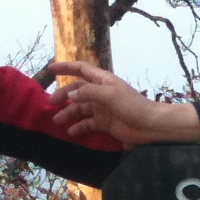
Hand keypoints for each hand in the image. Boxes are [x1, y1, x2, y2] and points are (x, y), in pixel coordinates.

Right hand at [47, 61, 199, 145]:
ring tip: (57, 121)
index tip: (49, 69)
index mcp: (102, 81)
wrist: (150, 126)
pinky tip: (71, 132)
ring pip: (80, 108)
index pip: (80, 69)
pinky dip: (79, 127)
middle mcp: (100, 93)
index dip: (65, 67)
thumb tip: (70, 94)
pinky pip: (87, 123)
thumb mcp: (110, 95)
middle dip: (63, 95)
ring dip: (68, 113)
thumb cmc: (132, 106)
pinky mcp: (105, 123)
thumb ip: (89, 93)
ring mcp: (102, 108)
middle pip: (76, 91)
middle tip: (51, 104)